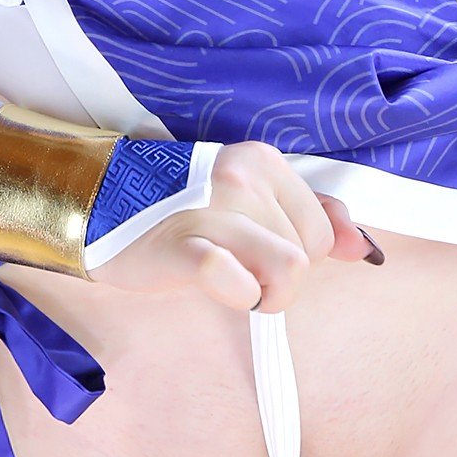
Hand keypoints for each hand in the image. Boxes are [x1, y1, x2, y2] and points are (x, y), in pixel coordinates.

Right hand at [91, 140, 374, 310]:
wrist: (94, 208)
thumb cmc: (175, 209)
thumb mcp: (247, 199)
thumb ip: (311, 215)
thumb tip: (362, 248)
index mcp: (262, 161)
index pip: (322, 230)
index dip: (297, 255)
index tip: (257, 254)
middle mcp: (242, 177)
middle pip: (307, 257)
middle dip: (279, 279)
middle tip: (235, 269)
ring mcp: (212, 209)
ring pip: (289, 273)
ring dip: (263, 294)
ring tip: (229, 284)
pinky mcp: (183, 246)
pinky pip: (236, 281)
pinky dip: (236, 295)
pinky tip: (215, 286)